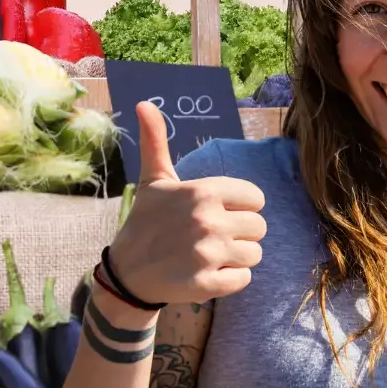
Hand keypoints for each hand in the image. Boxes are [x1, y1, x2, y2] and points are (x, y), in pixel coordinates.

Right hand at [111, 104, 267, 304]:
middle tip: (214, 236)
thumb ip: (156, 142)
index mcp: (202, 192)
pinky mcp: (208, 284)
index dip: (241, 206)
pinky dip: (231, 279)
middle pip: (259, 227)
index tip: (219, 212)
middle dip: (241, 232)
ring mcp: (208, 255)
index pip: (256, 198)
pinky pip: (244, 279)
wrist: (127, 272)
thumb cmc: (146, 221)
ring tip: (212, 255)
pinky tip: (209, 273)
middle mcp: (208, 221)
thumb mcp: (154, 180)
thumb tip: (143, 102)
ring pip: (255, 254)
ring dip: (237, 257)